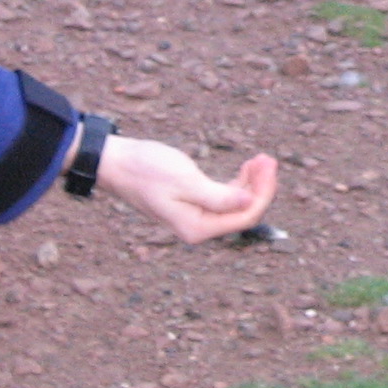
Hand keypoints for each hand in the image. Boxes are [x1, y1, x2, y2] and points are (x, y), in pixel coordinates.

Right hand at [94, 133, 279, 242]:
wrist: (117, 163)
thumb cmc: (147, 170)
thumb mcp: (186, 181)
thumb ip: (219, 197)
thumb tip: (249, 204)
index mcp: (197, 228)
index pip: (244, 217)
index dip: (262, 193)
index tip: (269, 165)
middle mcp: (198, 228)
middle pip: (243, 213)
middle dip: (260, 187)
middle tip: (268, 159)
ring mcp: (196, 217)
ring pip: (236, 204)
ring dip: (251, 183)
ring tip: (261, 159)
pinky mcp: (193, 203)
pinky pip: (224, 198)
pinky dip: (238, 183)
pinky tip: (247, 167)